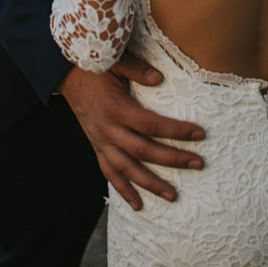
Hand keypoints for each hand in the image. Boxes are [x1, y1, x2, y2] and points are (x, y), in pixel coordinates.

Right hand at [59, 53, 204, 211]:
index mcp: (116, 109)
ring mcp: (102, 142)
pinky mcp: (97, 147)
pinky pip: (109, 173)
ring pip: (127, 169)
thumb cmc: (96, 67)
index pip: (152, 125)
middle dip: (173, 159)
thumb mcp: (116, 62)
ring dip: (151, 184)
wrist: (67, 76)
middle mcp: (109, 130)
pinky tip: (138, 205)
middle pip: (144, 151)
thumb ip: (137, 69)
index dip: (176, 131)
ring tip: (173, 195)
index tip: (199, 133)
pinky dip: (123, 190)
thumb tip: (159, 78)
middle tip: (198, 163)